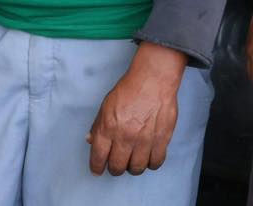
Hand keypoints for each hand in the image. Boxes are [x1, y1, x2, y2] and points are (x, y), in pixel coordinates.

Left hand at [86, 43, 185, 175]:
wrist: (152, 81)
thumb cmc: (128, 90)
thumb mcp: (105, 106)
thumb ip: (98, 126)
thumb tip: (91, 141)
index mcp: (108, 127)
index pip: (99, 156)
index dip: (96, 167)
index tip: (97, 170)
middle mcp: (125, 137)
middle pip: (118, 167)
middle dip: (115, 168)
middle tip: (116, 165)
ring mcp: (144, 140)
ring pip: (137, 168)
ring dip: (133, 167)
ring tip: (132, 161)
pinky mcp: (161, 140)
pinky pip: (155, 162)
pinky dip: (150, 164)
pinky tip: (148, 157)